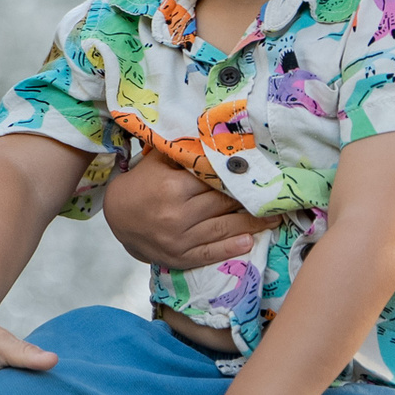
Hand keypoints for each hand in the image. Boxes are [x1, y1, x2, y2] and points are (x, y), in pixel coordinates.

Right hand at [104, 155, 279, 269]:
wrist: (117, 218)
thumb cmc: (142, 184)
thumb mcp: (158, 163)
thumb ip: (185, 152)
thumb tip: (216, 137)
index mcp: (173, 189)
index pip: (214, 182)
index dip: (238, 179)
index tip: (261, 174)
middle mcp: (177, 216)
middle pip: (223, 205)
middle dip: (250, 200)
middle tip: (277, 195)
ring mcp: (179, 240)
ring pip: (222, 229)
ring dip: (252, 224)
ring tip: (275, 218)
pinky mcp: (179, 257)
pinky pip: (209, 253)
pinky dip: (230, 248)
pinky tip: (250, 242)